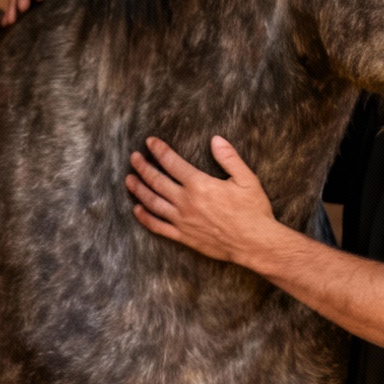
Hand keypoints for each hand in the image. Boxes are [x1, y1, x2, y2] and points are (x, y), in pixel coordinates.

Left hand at [126, 136, 286, 265]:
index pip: (172, 162)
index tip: (150, 142)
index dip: (159, 150)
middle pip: (156, 181)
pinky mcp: (183, 237)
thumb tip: (216, 139)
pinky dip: (145, 217)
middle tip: (134, 157)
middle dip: (143, 166)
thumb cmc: (253, 210)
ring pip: (152, 202)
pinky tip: (137, 210)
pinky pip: (158, 226)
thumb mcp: (247, 179)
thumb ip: (229, 158)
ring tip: (129, 179)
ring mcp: (182, 220)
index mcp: (199, 184)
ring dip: (138, 189)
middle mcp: (186, 202)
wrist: (255, 244)